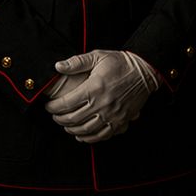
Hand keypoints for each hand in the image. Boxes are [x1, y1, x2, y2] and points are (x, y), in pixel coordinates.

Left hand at [45, 49, 159, 142]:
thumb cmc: (121, 63)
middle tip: (55, 115)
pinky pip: (102, 135)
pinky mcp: (121, 120)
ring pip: (85, 130)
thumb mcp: (99, 57)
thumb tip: (58, 66)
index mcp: (94, 88)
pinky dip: (89, 138)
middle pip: (72, 119)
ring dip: (71, 130)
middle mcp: (102, 104)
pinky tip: (82, 134)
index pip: (65, 104)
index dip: (53, 107)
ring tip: (66, 125)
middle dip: (59, 119)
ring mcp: (112, 114)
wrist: (145, 70)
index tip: (49, 105)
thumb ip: (77, 62)